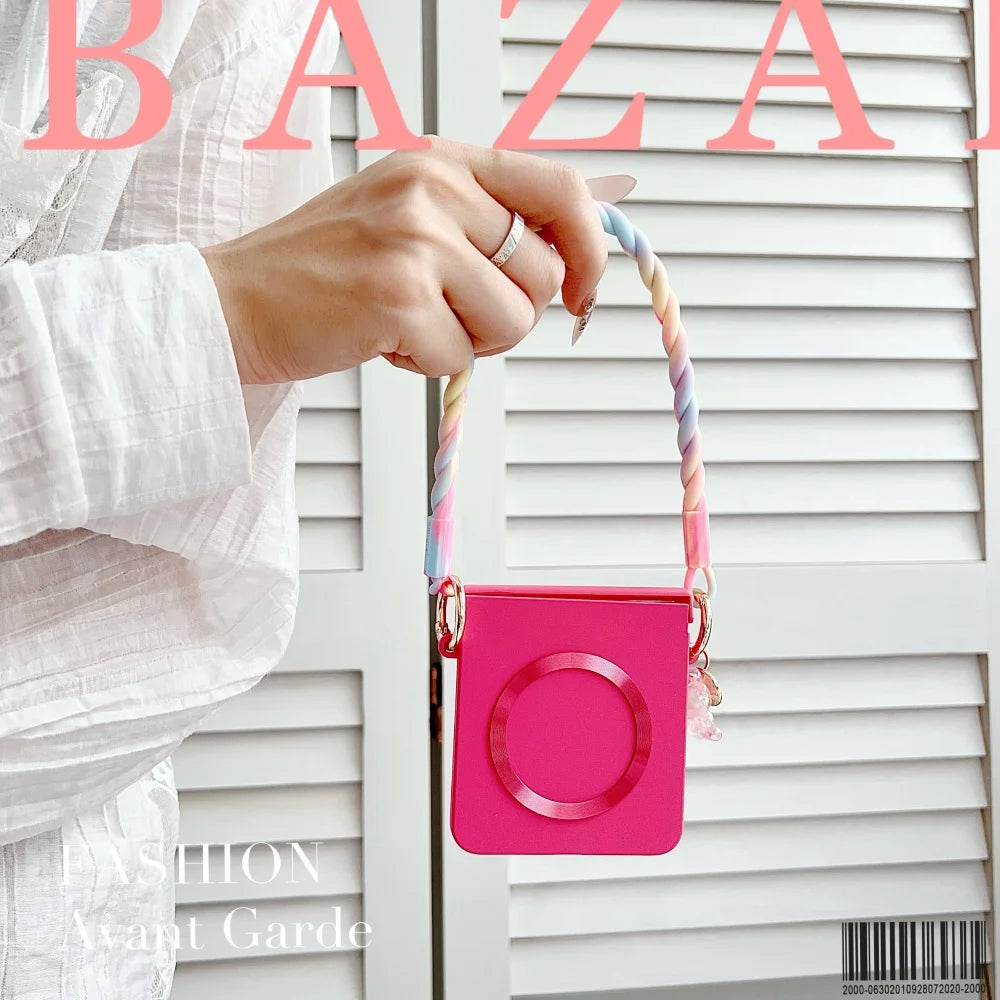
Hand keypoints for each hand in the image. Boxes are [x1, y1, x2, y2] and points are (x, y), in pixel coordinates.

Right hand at [200, 136, 627, 383]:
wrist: (236, 301)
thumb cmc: (322, 266)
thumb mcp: (406, 214)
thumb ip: (482, 220)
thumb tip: (575, 249)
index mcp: (442, 162)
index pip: (560, 190)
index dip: (589, 248)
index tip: (580, 291)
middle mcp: (433, 189)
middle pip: (542, 273)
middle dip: (509, 314)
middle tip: (453, 315)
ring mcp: (415, 240)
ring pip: (512, 321)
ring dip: (469, 341)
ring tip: (411, 323)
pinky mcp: (398, 297)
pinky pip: (461, 356)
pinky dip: (426, 364)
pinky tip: (382, 338)